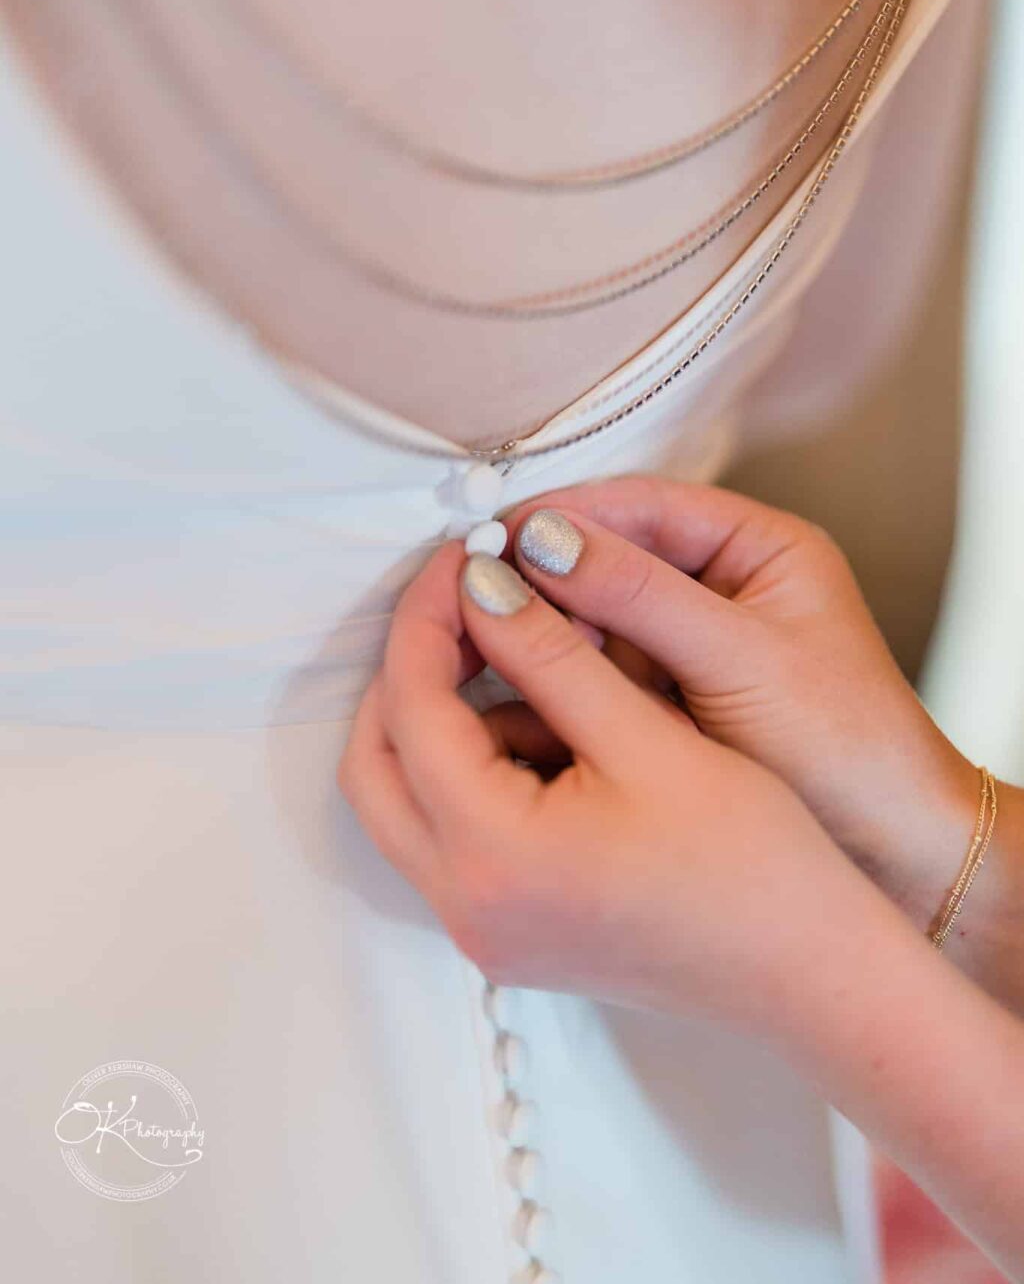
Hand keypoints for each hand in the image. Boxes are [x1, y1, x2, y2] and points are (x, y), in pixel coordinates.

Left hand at [338, 537, 884, 1032]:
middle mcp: (466, 908)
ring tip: (524, 658)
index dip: (429, 618)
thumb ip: (549, 654)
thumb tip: (480, 585)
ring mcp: (485, 931)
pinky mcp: (514, 934)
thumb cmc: (754, 864)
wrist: (816, 976)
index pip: (411, 708)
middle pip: (376, 764)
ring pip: (408, 800)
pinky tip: (553, 726)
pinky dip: (478, 770)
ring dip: (443, 722)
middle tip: (470, 604)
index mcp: (492, 857)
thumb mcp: (647, 736)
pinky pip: (454, 835)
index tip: (465, 557)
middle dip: (411, 673)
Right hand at [503, 478, 981, 932]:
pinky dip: (553, 689)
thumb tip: (545, 539)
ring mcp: (686, 653)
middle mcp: (716, 591)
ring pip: (589, 625)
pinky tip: (507, 701)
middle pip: (606, 561)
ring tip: (476, 647)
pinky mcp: (664, 710)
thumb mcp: (743, 660)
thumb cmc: (852, 752)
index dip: (566, 516)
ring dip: (539, 634)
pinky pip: (592, 682)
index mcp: (757, 550)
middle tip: (469, 591)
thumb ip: (643, 596)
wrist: (897, 866)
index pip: (643, 506)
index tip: (495, 534)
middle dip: (542, 578)